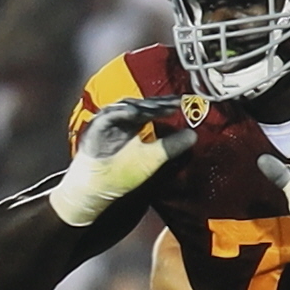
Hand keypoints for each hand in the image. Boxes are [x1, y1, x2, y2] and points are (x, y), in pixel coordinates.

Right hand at [49, 96, 196, 226]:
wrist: (97, 187)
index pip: (153, 110)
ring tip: (160, 107)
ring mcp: (108, 121)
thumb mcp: (153, 159)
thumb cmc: (122, 174)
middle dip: (159, 103)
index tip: (184, 103)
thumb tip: (193, 135)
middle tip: (176, 102)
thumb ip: (171, 146)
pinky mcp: (96, 126)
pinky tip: (134, 112)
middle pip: (142, 105)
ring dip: (144, 106)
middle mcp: (122, 120)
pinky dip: (122, 112)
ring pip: (127, 106)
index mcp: (134, 125)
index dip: (167, 106)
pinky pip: (109, 115)